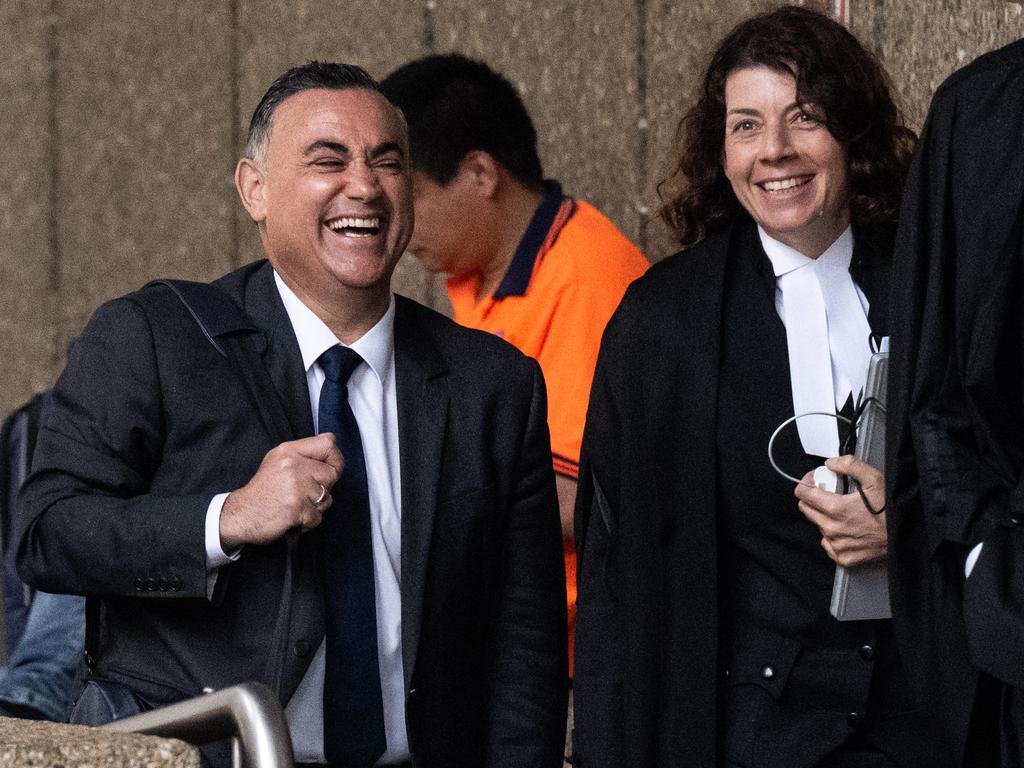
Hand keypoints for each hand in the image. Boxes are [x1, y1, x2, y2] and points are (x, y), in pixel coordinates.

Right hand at [220, 434, 342, 548]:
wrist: (242, 514)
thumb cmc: (263, 490)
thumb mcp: (278, 460)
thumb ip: (304, 451)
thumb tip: (331, 439)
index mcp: (289, 451)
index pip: (328, 446)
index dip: (335, 460)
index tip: (329, 470)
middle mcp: (292, 465)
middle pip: (332, 474)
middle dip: (323, 488)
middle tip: (303, 493)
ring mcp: (295, 487)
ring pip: (326, 497)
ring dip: (315, 507)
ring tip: (297, 505)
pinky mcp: (296, 508)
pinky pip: (317, 516)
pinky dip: (308, 521)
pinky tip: (294, 517)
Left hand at [794, 455, 886, 566]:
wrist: (907, 535)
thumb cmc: (891, 509)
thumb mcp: (874, 479)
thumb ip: (849, 465)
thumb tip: (830, 463)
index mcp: (835, 508)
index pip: (802, 494)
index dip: (807, 483)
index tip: (815, 481)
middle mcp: (832, 528)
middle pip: (806, 510)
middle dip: (814, 499)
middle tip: (830, 495)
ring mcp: (837, 544)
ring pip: (818, 526)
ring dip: (825, 517)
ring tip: (845, 513)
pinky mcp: (843, 557)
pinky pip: (828, 544)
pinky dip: (833, 536)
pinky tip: (848, 529)